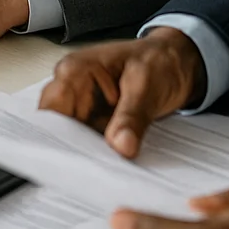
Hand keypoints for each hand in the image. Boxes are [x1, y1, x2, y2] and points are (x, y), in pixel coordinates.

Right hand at [39, 28, 206, 157]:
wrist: (176, 63)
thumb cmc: (158, 60)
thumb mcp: (147, 85)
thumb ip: (132, 116)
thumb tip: (121, 145)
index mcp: (75, 70)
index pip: (51, 107)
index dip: (58, 134)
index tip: (75, 158)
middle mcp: (72, 88)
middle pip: (57, 126)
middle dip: (73, 149)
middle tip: (97, 168)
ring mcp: (83, 106)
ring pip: (72, 138)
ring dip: (87, 154)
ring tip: (108, 168)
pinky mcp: (95, 121)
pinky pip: (89, 142)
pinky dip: (99, 154)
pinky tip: (112, 164)